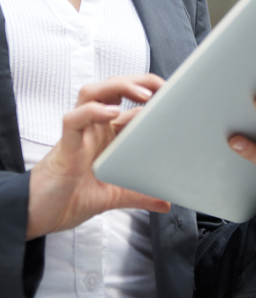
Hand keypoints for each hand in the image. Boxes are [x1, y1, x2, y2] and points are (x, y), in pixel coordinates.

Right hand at [26, 74, 170, 240]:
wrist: (39, 216)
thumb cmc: (71, 198)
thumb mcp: (115, 195)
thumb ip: (139, 194)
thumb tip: (166, 202)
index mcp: (108, 134)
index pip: (129, 101)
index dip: (151, 92)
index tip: (175, 94)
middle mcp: (94, 127)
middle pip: (114, 88)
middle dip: (139, 81)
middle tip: (163, 86)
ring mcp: (80, 133)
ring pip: (94, 93)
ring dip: (119, 87)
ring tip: (142, 94)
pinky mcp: (65, 145)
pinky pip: (74, 119)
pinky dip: (93, 111)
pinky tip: (111, 113)